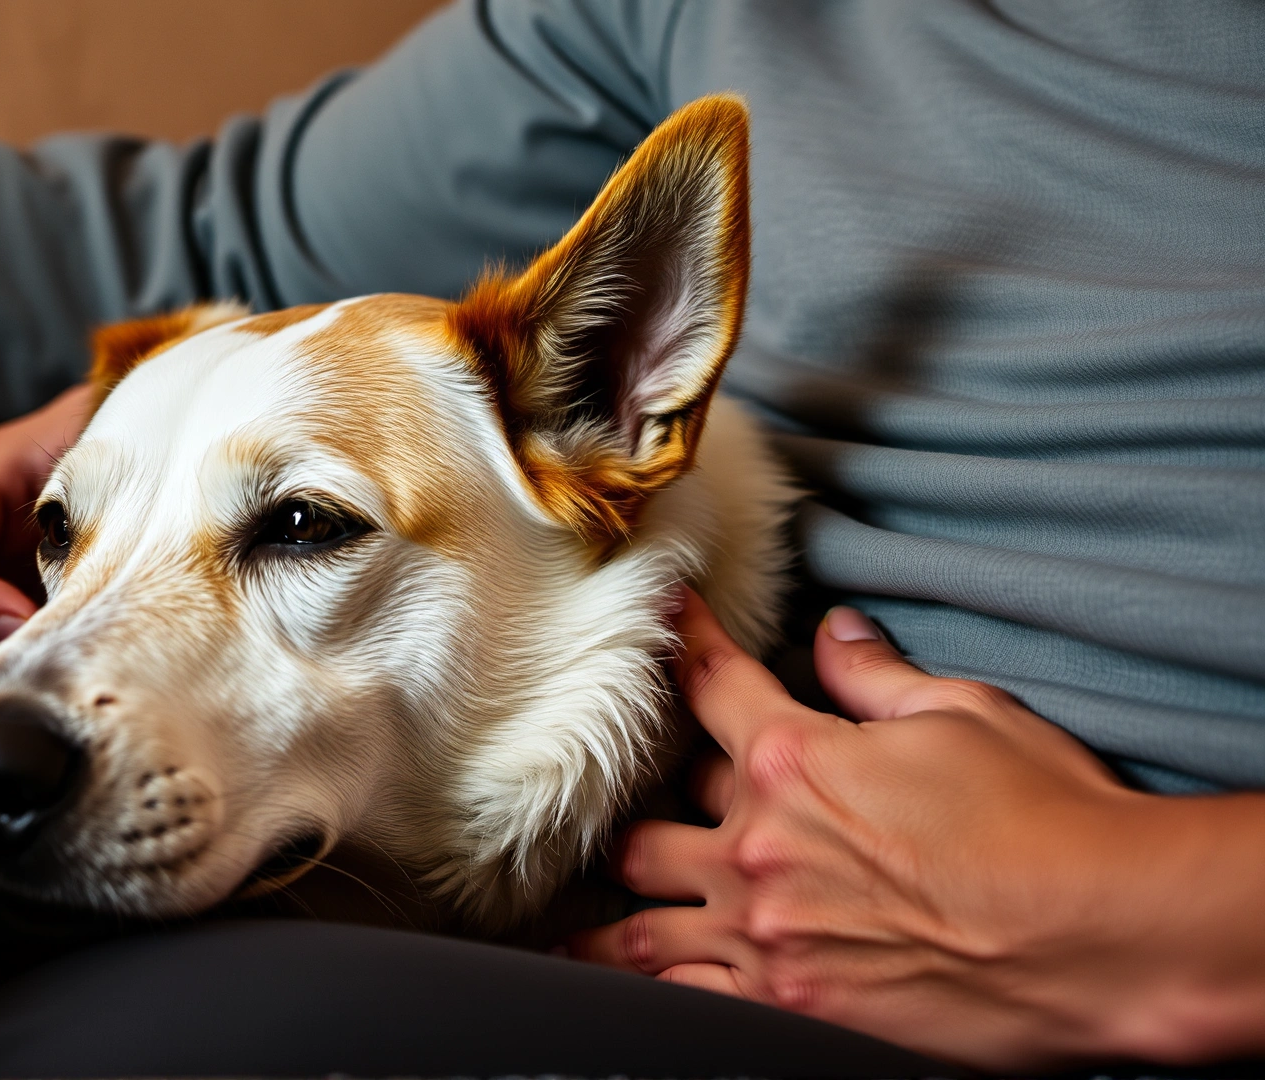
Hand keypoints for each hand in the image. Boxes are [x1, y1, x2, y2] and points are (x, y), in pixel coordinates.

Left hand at [569, 588, 1264, 1070]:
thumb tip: (835, 637)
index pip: (713, 685)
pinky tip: (625, 985)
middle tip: (655, 810)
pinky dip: (648, 985)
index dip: (687, 642)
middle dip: (658, 808)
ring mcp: (767, 932)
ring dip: (614, 913)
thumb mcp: (966, 717)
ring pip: (646, 918)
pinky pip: (682, 994)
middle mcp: (761, 845)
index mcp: (797, 759)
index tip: (668, 618)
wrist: (1108, 937)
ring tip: (576, 925)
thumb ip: (878, 680)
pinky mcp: (791, 1004)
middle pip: (664, 817)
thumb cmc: (1052, 821)